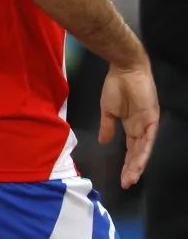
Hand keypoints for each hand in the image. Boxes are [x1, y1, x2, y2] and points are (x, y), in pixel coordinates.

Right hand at [98, 63, 159, 188]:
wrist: (124, 71)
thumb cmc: (114, 87)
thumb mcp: (107, 110)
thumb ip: (107, 127)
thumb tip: (102, 141)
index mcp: (131, 127)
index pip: (130, 150)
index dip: (126, 164)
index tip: (121, 179)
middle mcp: (141, 129)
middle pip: (138, 154)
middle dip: (131, 169)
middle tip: (126, 183)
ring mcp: (148, 125)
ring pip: (144, 150)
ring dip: (138, 164)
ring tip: (131, 177)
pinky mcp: (152, 119)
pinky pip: (149, 139)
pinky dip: (144, 151)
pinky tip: (139, 162)